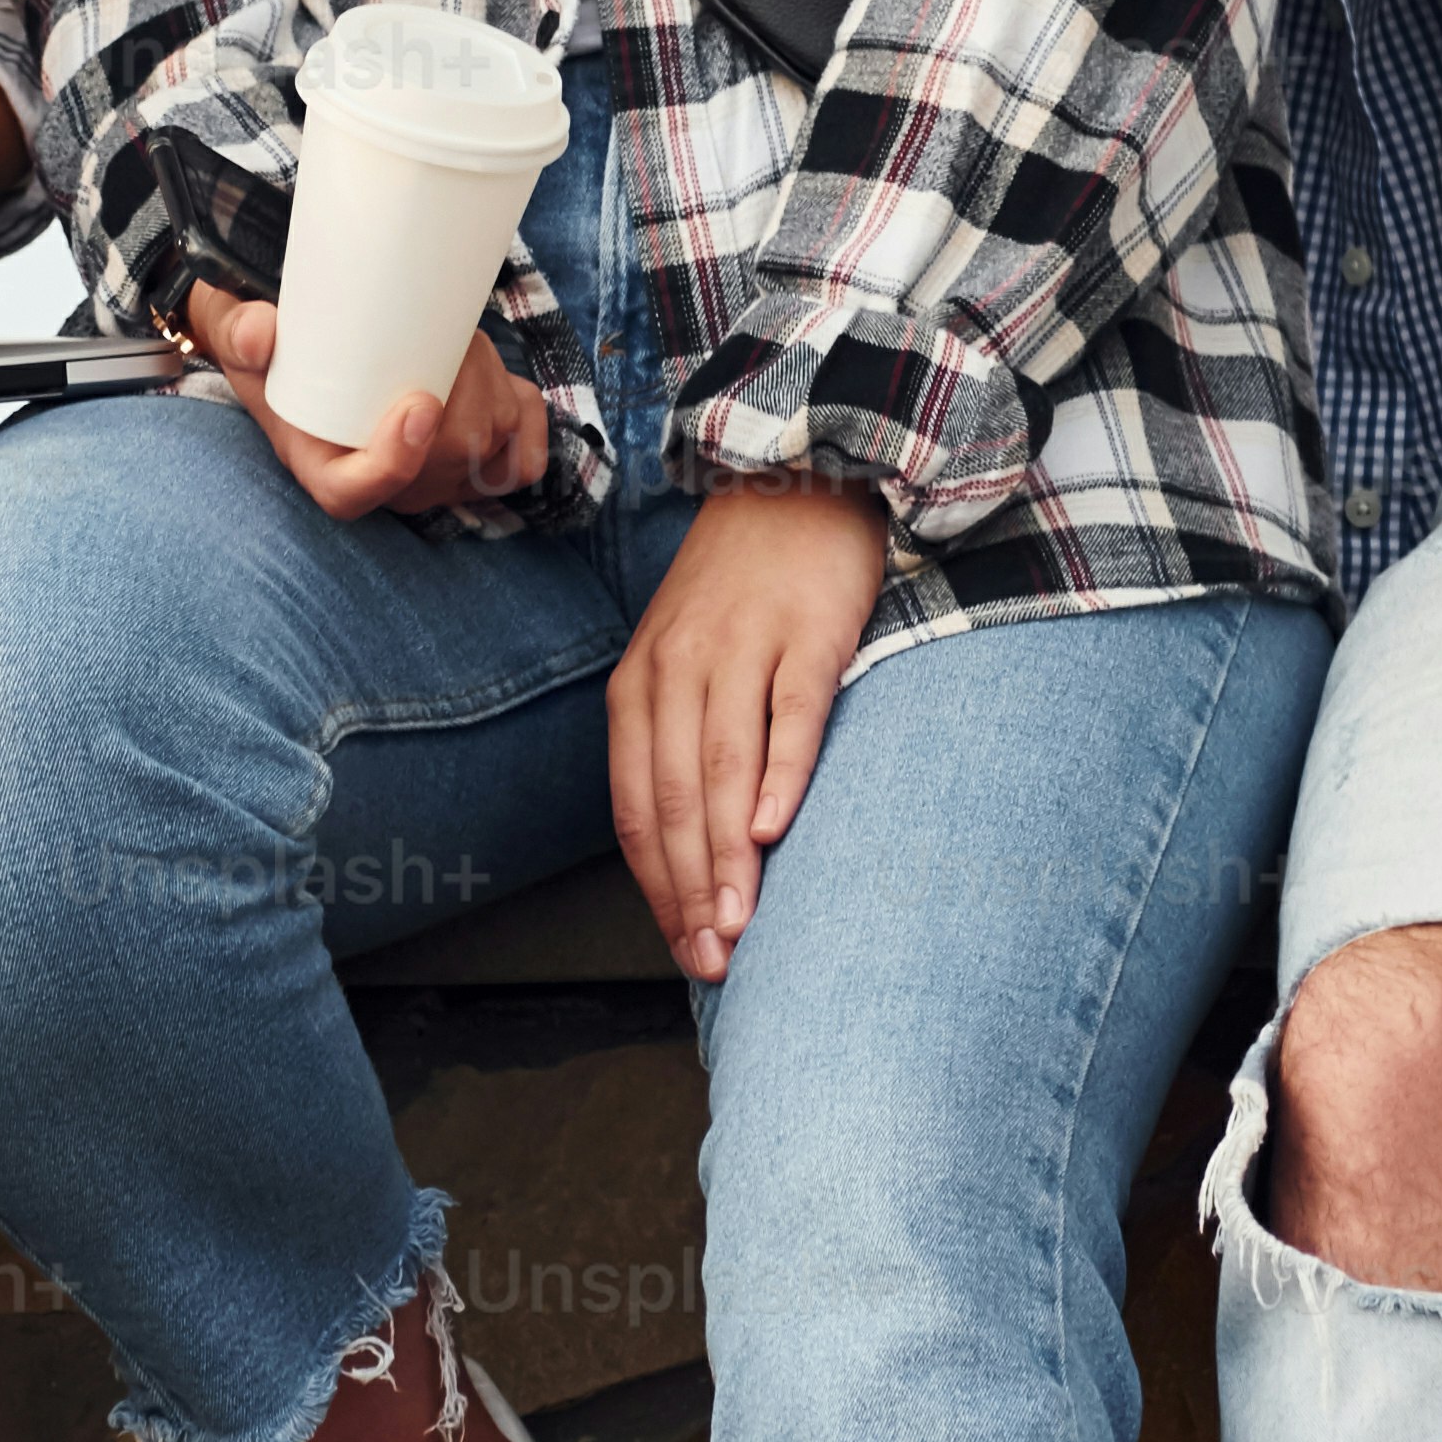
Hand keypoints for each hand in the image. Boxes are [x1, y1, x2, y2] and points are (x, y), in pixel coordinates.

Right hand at [178, 283, 551, 520]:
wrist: (309, 345)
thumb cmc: (277, 346)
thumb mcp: (239, 330)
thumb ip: (239, 329)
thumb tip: (258, 333)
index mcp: (322, 465)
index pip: (356, 494)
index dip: (396, 461)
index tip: (419, 404)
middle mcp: (383, 483)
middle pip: (444, 460)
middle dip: (464, 390)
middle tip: (446, 329)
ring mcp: (435, 478)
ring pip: (490, 444)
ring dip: (489, 381)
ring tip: (457, 335)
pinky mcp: (477, 459)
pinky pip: (521, 459)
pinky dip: (525, 414)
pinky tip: (501, 379)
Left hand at [610, 479, 882, 977]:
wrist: (797, 482)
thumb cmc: (741, 593)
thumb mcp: (684, 661)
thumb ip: (678, 746)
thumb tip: (692, 852)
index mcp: (639, 684)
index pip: (633, 805)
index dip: (655, 884)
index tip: (681, 946)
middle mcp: (679, 668)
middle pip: (671, 796)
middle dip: (688, 889)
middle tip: (711, 958)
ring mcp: (743, 649)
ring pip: (721, 768)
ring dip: (726, 854)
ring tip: (740, 923)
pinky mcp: (808, 633)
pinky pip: (790, 714)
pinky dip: (780, 775)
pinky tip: (775, 830)